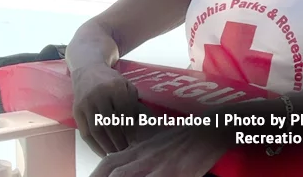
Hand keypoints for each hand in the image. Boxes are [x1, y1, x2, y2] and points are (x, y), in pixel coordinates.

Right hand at [71, 63, 142, 156]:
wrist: (88, 70)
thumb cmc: (111, 80)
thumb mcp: (126, 84)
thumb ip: (132, 101)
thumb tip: (136, 125)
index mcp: (116, 86)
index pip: (125, 111)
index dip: (130, 127)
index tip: (134, 139)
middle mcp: (100, 94)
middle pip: (110, 123)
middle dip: (119, 139)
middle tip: (125, 150)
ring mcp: (86, 103)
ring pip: (96, 130)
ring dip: (106, 145)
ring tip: (115, 154)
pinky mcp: (77, 110)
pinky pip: (85, 132)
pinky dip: (94, 145)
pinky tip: (102, 152)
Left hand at [89, 124, 230, 176]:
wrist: (208, 130)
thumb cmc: (183, 138)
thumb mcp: (156, 141)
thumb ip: (139, 152)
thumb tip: (123, 162)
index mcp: (138, 150)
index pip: (107, 164)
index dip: (94, 176)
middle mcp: (144, 158)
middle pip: (112, 173)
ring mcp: (158, 167)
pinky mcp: (173, 173)